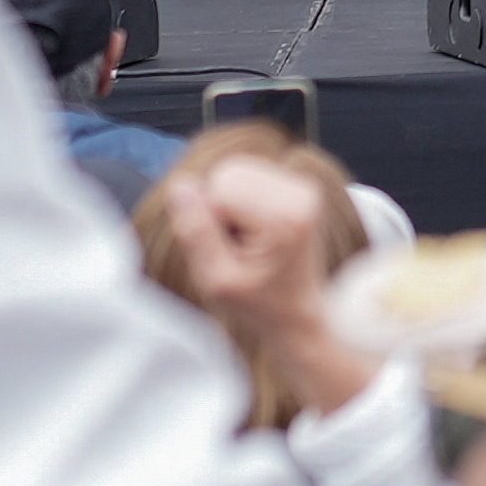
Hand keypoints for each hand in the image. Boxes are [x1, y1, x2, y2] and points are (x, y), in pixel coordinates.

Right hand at [167, 152, 381, 417]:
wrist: (296, 315)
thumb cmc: (258, 305)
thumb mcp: (217, 281)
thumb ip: (196, 232)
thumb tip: (180, 186)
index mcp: (286, 218)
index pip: (219, 189)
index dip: (209, 221)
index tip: (230, 253)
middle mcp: (302, 195)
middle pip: (228, 172)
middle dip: (219, 208)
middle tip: (237, 248)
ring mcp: (304, 188)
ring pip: (235, 171)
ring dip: (229, 205)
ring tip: (247, 241)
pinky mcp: (299, 187)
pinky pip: (248, 175)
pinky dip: (241, 201)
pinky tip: (255, 231)